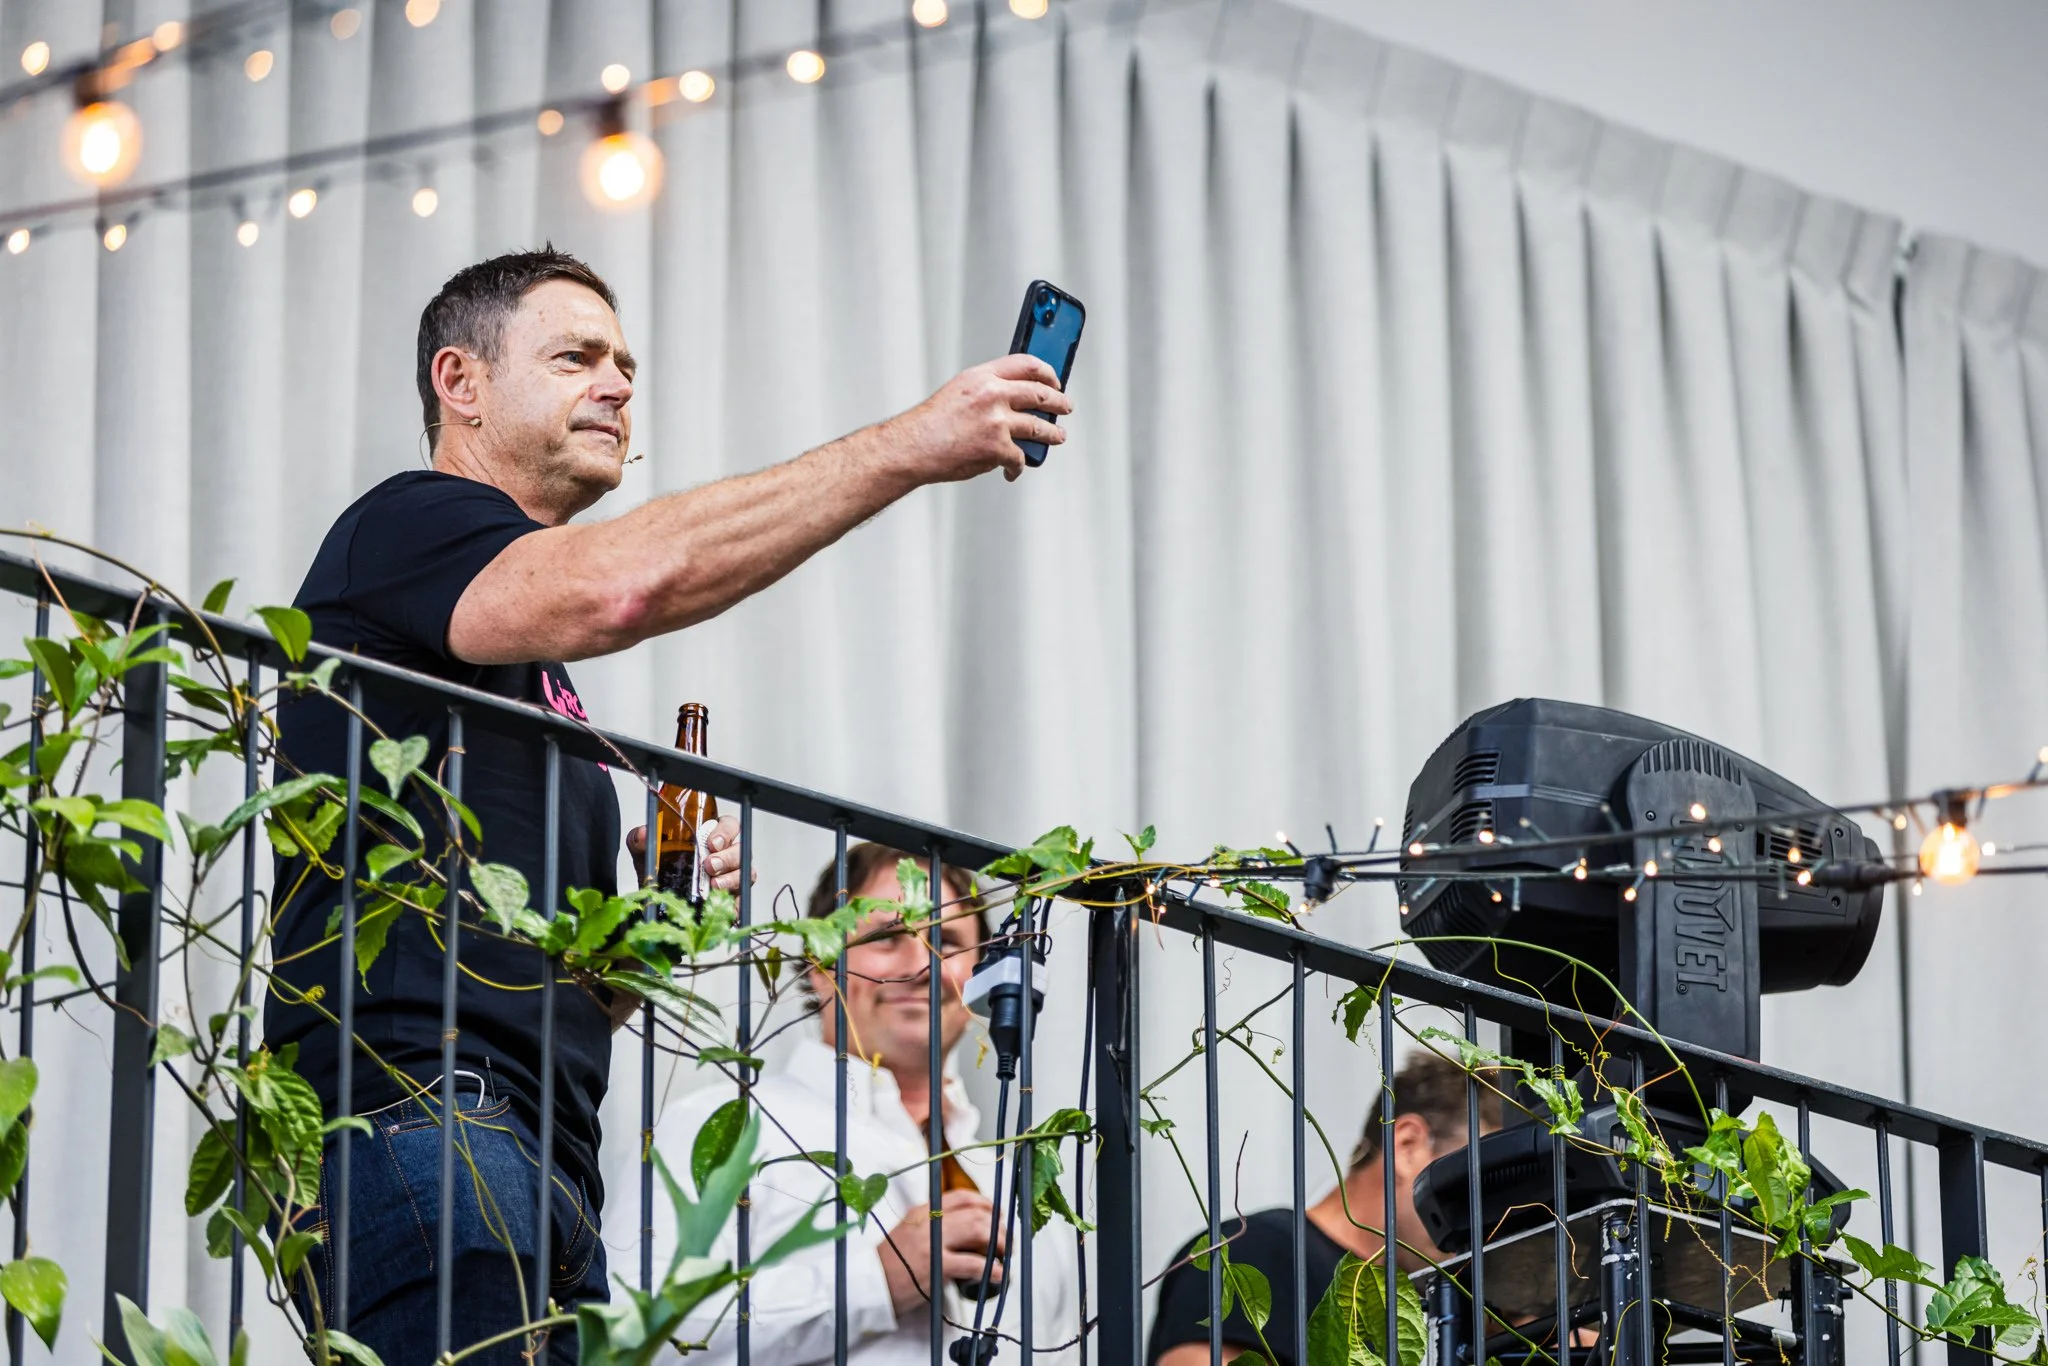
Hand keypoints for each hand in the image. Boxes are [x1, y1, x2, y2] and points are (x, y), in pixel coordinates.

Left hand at [624, 815, 750, 890]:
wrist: (658, 903)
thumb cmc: (661, 870)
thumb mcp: (646, 852)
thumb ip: (641, 840)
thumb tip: (643, 833)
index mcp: (712, 836)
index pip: (729, 825)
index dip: (726, 831)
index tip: (712, 842)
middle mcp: (726, 855)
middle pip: (741, 849)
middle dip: (728, 857)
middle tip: (709, 865)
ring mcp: (732, 877)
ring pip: (746, 873)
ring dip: (731, 878)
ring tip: (713, 885)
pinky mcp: (733, 899)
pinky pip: (742, 899)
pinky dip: (734, 902)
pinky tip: (718, 902)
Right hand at [878, 1189, 1005, 1316]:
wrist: (869, 1284)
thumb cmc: (889, 1263)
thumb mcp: (909, 1232)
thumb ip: (933, 1226)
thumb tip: (966, 1233)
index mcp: (922, 1210)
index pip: (962, 1197)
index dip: (986, 1204)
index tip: (998, 1215)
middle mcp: (929, 1221)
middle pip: (976, 1213)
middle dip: (998, 1226)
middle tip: (1006, 1241)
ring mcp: (933, 1243)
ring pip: (978, 1231)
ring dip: (998, 1243)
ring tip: (1004, 1256)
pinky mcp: (935, 1266)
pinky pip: (973, 1263)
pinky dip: (990, 1268)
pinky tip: (997, 1274)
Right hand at [886, 354, 1071, 485]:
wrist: (913, 447)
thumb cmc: (931, 423)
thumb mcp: (959, 392)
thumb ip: (986, 390)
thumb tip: (1015, 399)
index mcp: (982, 377)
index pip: (1026, 364)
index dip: (1047, 372)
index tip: (1054, 380)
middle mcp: (993, 395)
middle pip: (1040, 394)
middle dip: (1058, 402)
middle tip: (1064, 407)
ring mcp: (997, 422)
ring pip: (1039, 427)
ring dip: (1053, 434)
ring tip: (1058, 436)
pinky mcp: (997, 448)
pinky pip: (1019, 458)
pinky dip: (1018, 467)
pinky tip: (1014, 469)